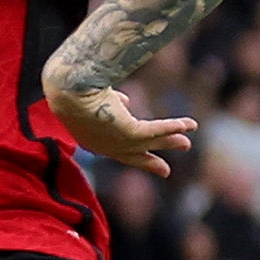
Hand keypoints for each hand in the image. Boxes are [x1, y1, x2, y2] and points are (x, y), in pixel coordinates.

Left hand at [46, 81, 199, 176]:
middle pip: (133, 155)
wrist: (69, 88)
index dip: (130, 153)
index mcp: (92, 139)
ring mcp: (116, 142)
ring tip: (188, 143)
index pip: (115, 149)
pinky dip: (174, 126)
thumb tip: (125, 102)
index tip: (143, 156)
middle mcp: (104, 146)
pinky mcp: (130, 133)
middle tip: (166, 171)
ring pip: (149, 143)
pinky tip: (190, 124)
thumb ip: (113, 103)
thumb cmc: (74, 88)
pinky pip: (158, 130)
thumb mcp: (96, 98)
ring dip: (171, 141)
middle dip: (150, 162)